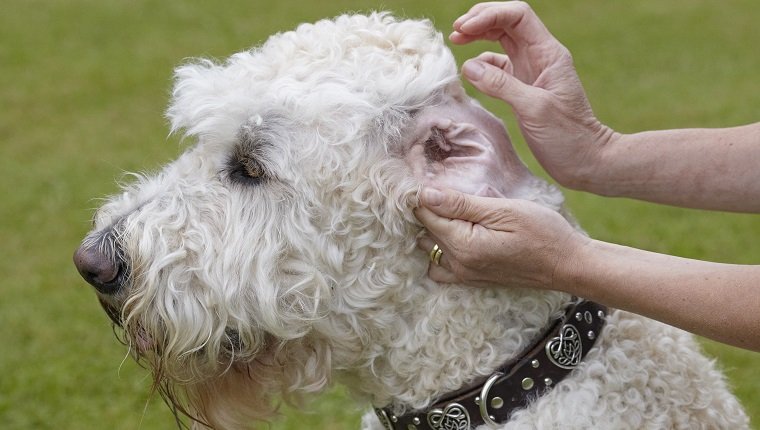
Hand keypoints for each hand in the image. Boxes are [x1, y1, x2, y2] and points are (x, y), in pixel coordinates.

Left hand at [414, 186, 586, 288]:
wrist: (568, 265)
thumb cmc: (542, 232)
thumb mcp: (504, 210)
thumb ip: (461, 204)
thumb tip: (425, 195)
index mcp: (463, 245)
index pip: (426, 215)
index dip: (424, 194)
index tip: (430, 177)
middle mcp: (458, 264)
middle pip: (425, 232)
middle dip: (428, 210)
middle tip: (445, 190)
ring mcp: (465, 275)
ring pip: (430, 250)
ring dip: (433, 231)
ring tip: (450, 210)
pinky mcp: (474, 279)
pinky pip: (442, 267)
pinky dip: (440, 251)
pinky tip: (455, 234)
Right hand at [450, 2, 616, 188]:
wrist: (585, 161)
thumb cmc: (567, 137)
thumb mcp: (534, 109)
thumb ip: (501, 85)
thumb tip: (468, 66)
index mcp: (548, 53)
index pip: (518, 16)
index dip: (489, 15)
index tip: (464, 28)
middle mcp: (539, 56)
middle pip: (507, 21)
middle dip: (480, 20)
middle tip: (455, 32)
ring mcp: (530, 71)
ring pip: (501, 39)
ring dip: (478, 36)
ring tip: (456, 41)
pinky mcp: (522, 87)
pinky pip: (497, 66)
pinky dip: (481, 63)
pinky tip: (470, 71)